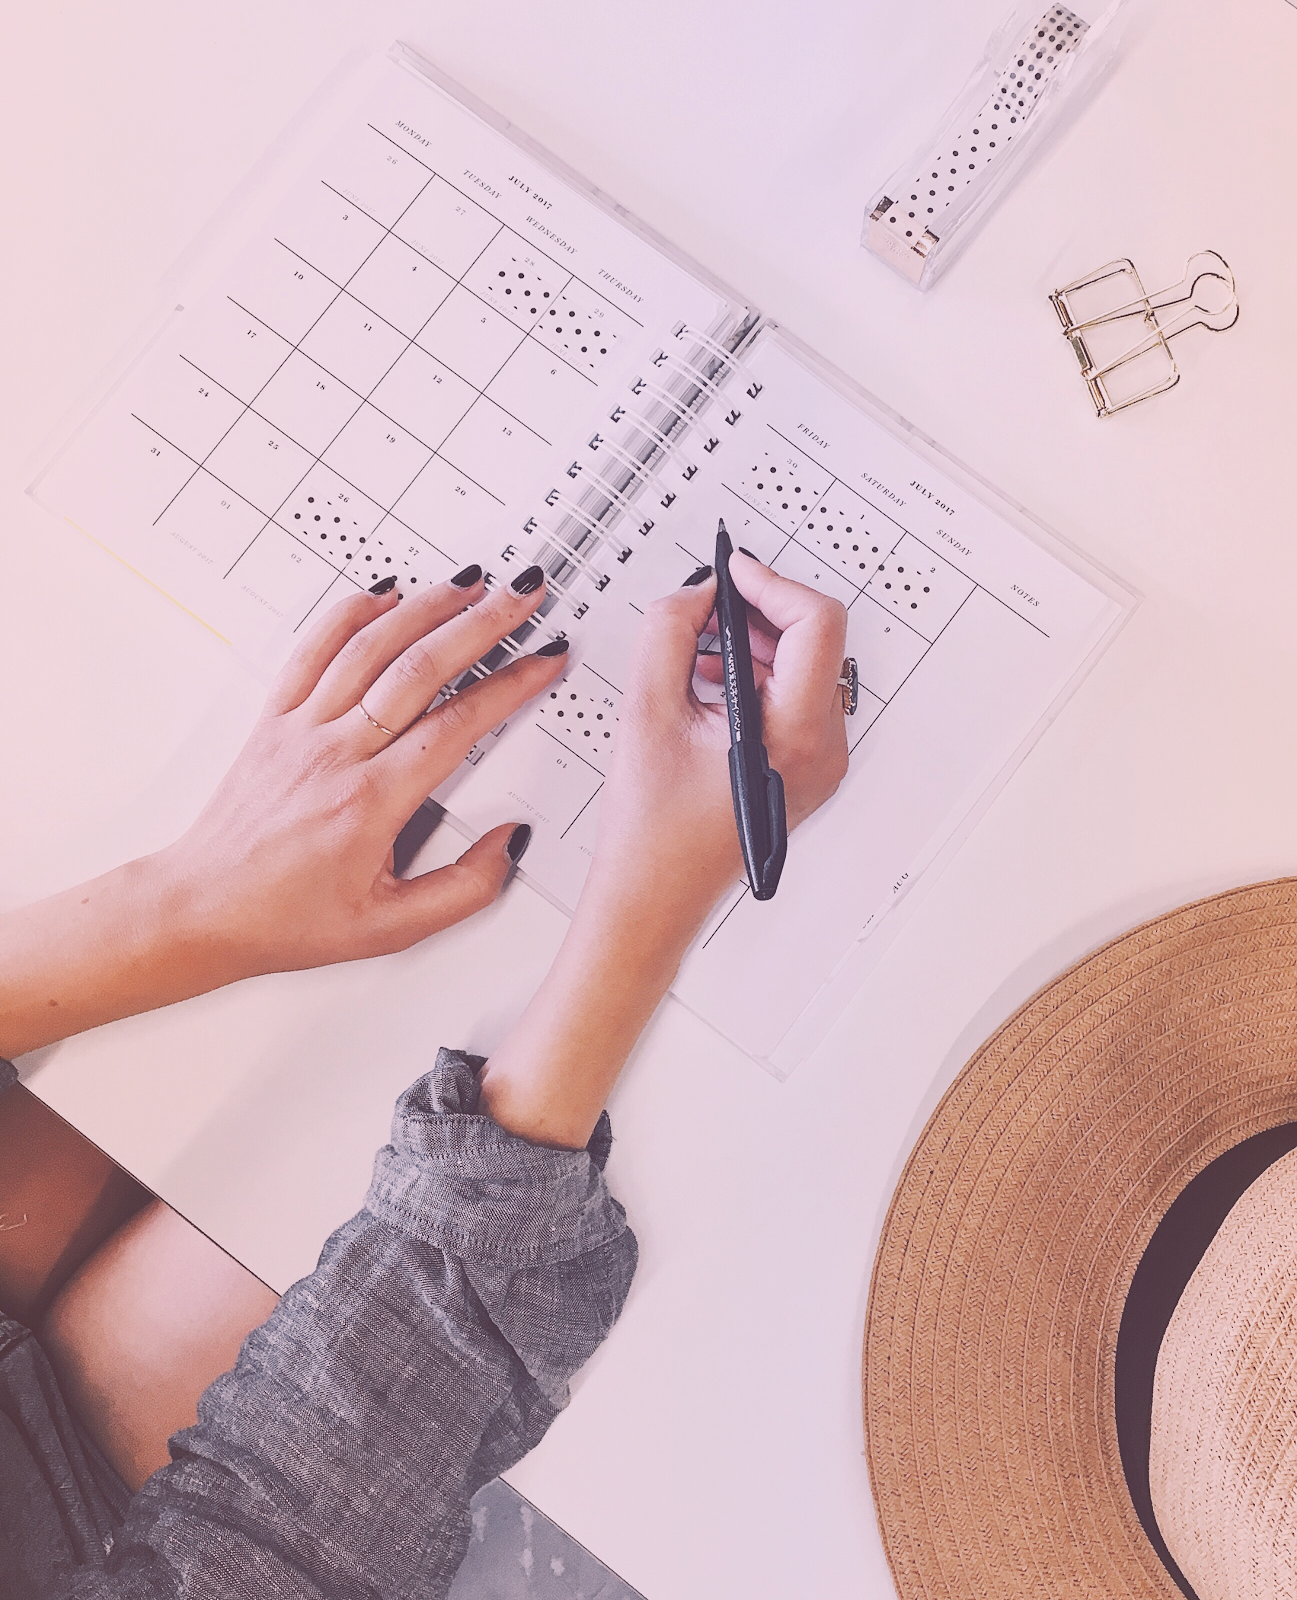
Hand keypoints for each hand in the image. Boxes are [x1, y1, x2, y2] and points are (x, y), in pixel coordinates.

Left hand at [0, 567, 566, 1056]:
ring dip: (426, 606)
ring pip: (369, 647)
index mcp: (371, 803)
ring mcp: (300, 729)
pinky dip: (349, 611)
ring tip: (470, 582)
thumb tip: (510, 842)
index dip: (510, 685)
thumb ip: (464, 888)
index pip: (457, 724)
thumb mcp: (392, 929)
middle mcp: (335, 754)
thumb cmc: (288, 919)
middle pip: (419, 668)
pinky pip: (312, 649)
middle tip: (522, 595)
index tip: (544, 660)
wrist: (203, 909)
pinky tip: (383, 593)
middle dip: (482, 623)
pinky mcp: (274, 719)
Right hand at [477, 551, 848, 1147]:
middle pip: (815, 640)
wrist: (651, 899)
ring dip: (753, 643)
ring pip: (804, 666)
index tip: (731, 573)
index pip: (816, 623)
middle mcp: (823, 750)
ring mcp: (819, 762)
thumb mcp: (646, 712)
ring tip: (697, 651)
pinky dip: (754, 675)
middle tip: (706, 606)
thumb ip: (669, 632)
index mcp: (795, 736)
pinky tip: (708, 683)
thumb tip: (695, 592)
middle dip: (758, 612)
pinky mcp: (803, 767)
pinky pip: (792, 697)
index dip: (770, 584)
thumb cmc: (650, 833)